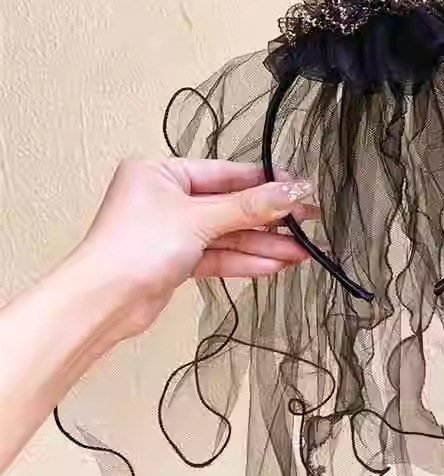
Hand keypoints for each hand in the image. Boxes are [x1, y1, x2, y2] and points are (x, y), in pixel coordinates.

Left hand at [74, 158, 316, 338]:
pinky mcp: (178, 261)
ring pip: (228, 235)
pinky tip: (275, 265)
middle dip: (269, 219)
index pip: (226, 173)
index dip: (265, 183)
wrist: (104, 302)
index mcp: (162, 173)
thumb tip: (291, 191)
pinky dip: (245, 261)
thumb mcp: (200, 218)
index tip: (299, 189)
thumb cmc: (132, 249)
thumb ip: (249, 206)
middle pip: (230, 206)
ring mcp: (173, 232)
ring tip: (301, 253)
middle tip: (307, 222)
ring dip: (263, 245)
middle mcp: (167, 199)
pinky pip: (219, 256)